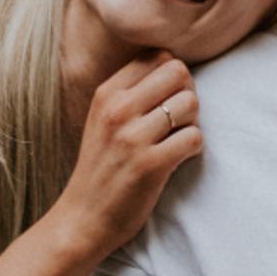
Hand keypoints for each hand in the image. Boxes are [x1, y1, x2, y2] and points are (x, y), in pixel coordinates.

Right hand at [50, 55, 202, 255]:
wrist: (82, 219)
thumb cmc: (101, 168)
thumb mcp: (103, 120)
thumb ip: (131, 93)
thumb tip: (178, 70)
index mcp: (106, 93)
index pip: (157, 56)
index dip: (172, 77)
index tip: (167, 100)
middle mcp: (118, 109)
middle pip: (178, 72)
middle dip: (187, 93)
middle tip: (179, 119)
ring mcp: (133, 137)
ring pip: (191, 103)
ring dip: (193, 122)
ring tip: (177, 140)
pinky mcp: (150, 164)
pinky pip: (194, 138)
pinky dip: (193, 148)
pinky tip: (178, 158)